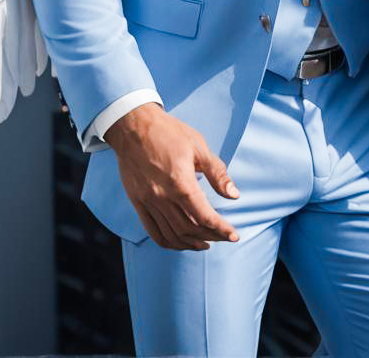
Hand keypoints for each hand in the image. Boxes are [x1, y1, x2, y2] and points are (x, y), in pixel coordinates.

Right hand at [105, 102, 240, 249]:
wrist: (133, 125)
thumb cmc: (168, 132)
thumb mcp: (199, 146)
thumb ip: (217, 173)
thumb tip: (234, 195)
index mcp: (180, 182)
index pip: (204, 216)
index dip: (222, 229)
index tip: (234, 235)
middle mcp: (163, 196)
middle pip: (190, 229)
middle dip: (211, 236)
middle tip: (224, 236)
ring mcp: (148, 202)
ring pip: (172, 235)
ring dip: (192, 243)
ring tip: (207, 242)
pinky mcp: (138, 203)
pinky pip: (153, 232)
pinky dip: (170, 242)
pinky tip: (182, 241)